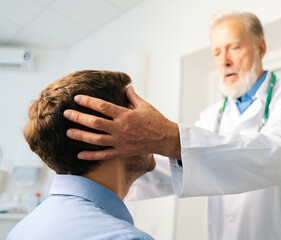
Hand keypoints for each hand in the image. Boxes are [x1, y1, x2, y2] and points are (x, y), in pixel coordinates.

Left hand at [63, 86, 180, 159]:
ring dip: (81, 136)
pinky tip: (79, 155)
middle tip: (66, 114)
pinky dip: (91, 156)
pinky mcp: (122, 152)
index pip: (102, 106)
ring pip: (96, 139)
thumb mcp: (145, 105)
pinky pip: (104, 155)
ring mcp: (120, 142)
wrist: (165, 138)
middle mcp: (121, 129)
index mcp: (125, 115)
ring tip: (68, 132)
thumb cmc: (156, 120)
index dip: (88, 101)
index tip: (77, 98)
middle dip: (78, 117)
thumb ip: (132, 96)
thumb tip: (126, 87)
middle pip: (95, 123)